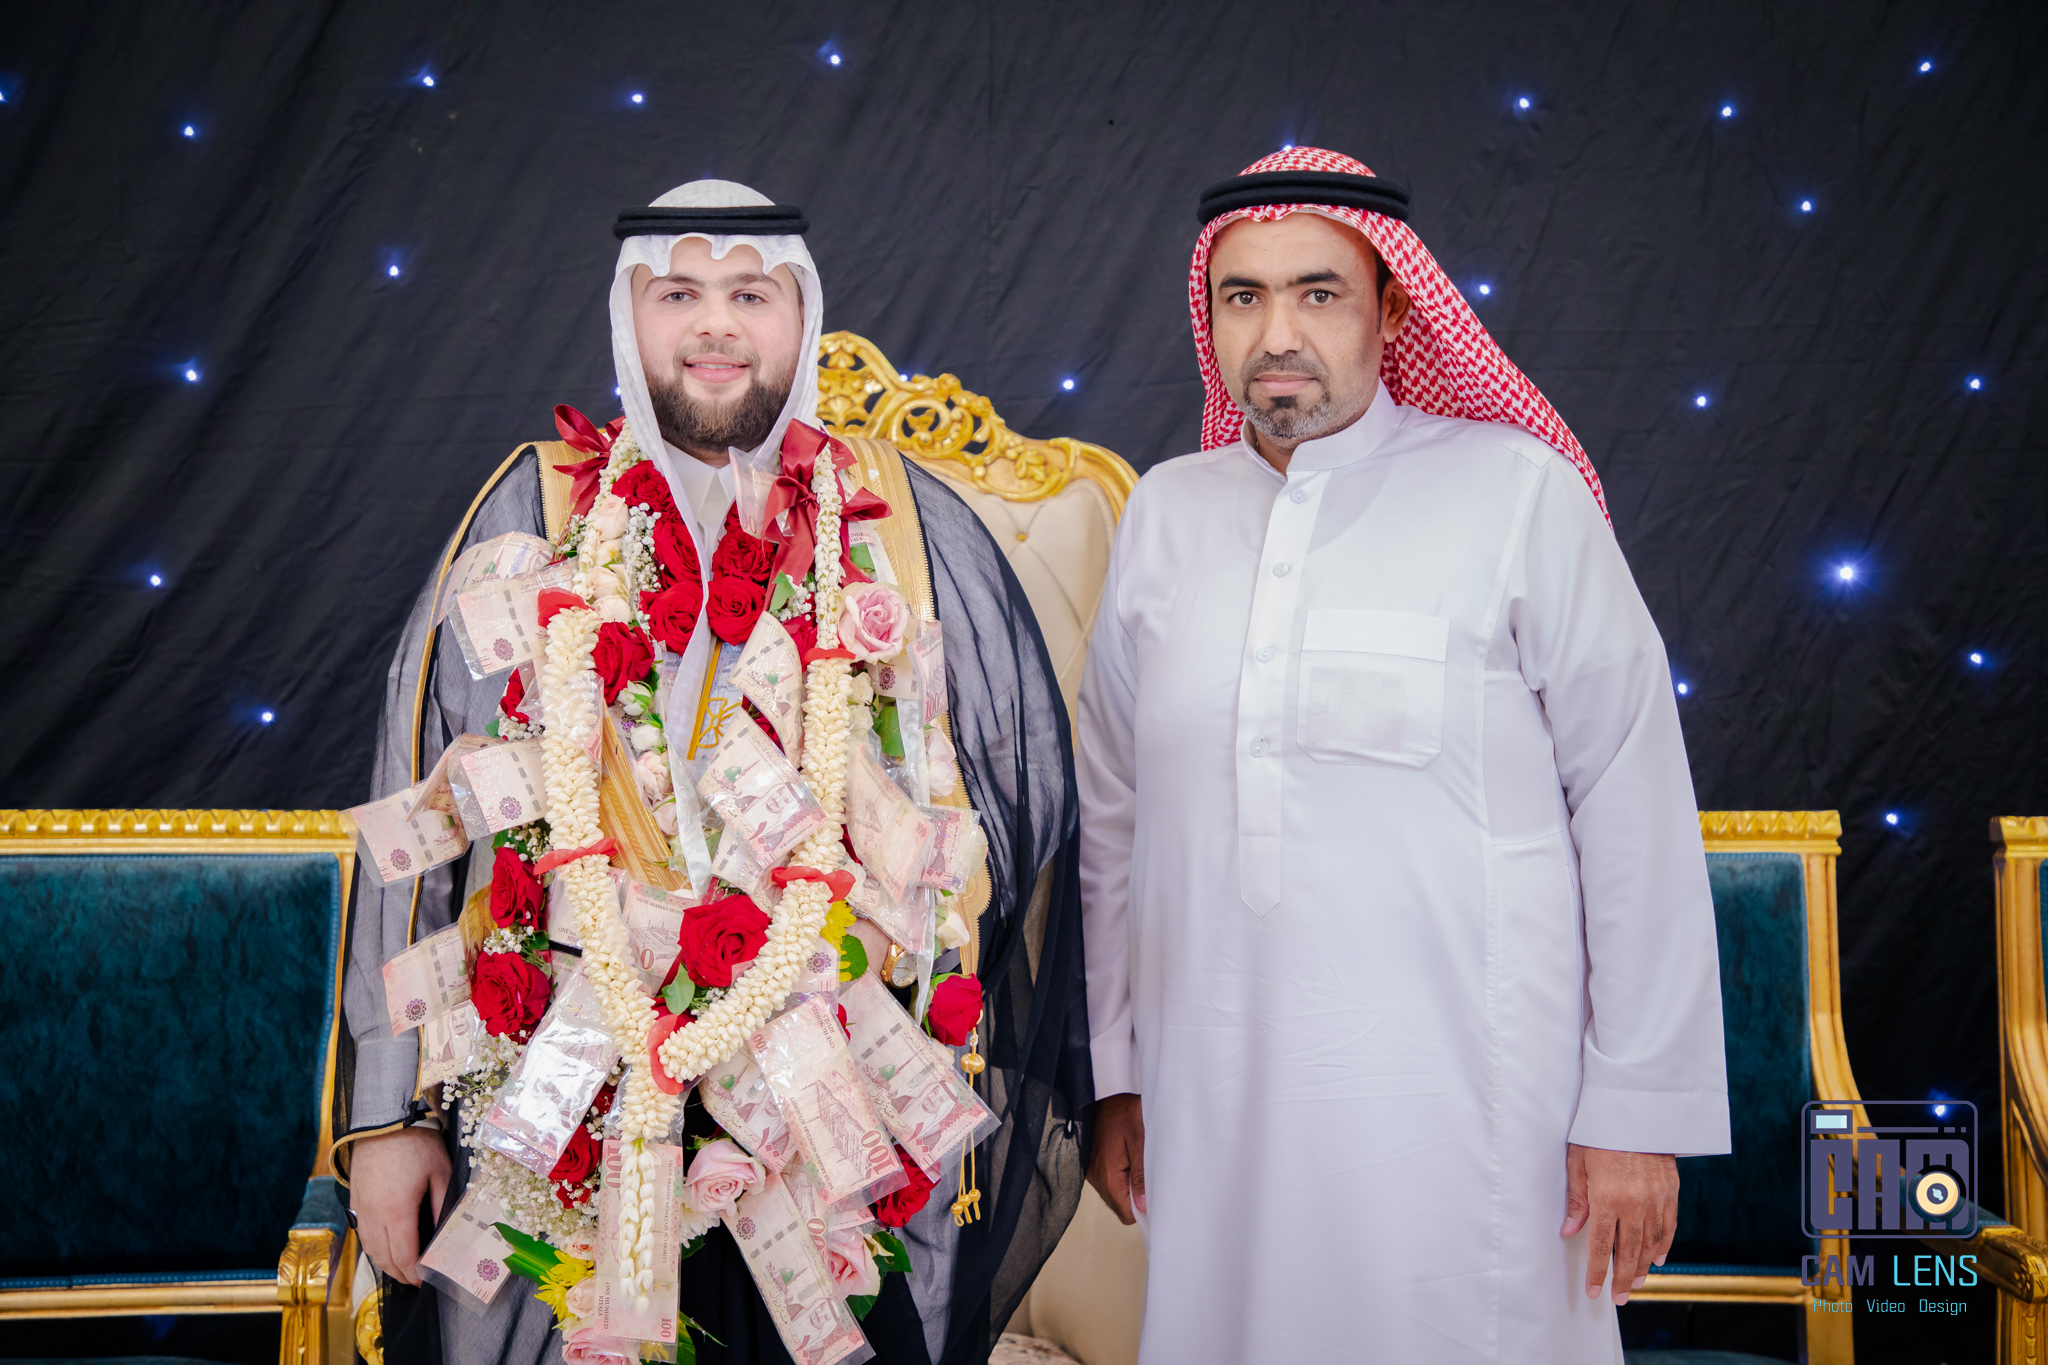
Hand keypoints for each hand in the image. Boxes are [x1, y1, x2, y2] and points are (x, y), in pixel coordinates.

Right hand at [349, 1126, 451, 1285]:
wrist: (382, 1122)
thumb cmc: (415, 1144)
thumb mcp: (440, 1172)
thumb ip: (444, 1205)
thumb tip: (449, 1233)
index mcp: (397, 1211)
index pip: (404, 1256)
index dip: (415, 1273)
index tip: (427, 1280)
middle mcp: (374, 1216)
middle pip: (385, 1259)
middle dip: (402, 1274)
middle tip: (417, 1280)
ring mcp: (360, 1210)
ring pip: (370, 1250)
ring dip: (386, 1264)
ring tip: (403, 1270)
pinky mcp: (354, 1202)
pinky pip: (362, 1235)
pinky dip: (374, 1249)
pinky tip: (386, 1249)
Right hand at [1086, 1092, 1145, 1224]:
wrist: (1106, 1093)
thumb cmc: (1124, 1112)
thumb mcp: (1140, 1142)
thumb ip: (1141, 1176)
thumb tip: (1143, 1205)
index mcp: (1108, 1175)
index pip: (1125, 1213)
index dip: (1141, 1210)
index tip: (1153, 1198)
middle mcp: (1096, 1177)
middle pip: (1119, 1205)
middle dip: (1135, 1198)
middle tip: (1148, 1177)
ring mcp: (1092, 1170)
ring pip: (1113, 1193)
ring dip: (1127, 1186)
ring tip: (1137, 1164)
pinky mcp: (1092, 1163)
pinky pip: (1107, 1180)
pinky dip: (1119, 1176)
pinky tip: (1127, 1159)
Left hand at [1561, 1143, 1677, 1304]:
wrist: (1636, 1109)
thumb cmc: (1600, 1132)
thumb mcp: (1578, 1162)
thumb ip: (1577, 1200)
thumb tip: (1570, 1232)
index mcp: (1606, 1197)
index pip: (1600, 1245)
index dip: (1597, 1271)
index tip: (1595, 1291)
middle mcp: (1634, 1203)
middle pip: (1628, 1251)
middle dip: (1623, 1278)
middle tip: (1619, 1298)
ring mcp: (1656, 1199)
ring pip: (1651, 1243)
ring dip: (1643, 1266)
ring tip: (1637, 1283)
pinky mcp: (1671, 1191)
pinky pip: (1669, 1226)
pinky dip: (1664, 1245)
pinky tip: (1658, 1258)